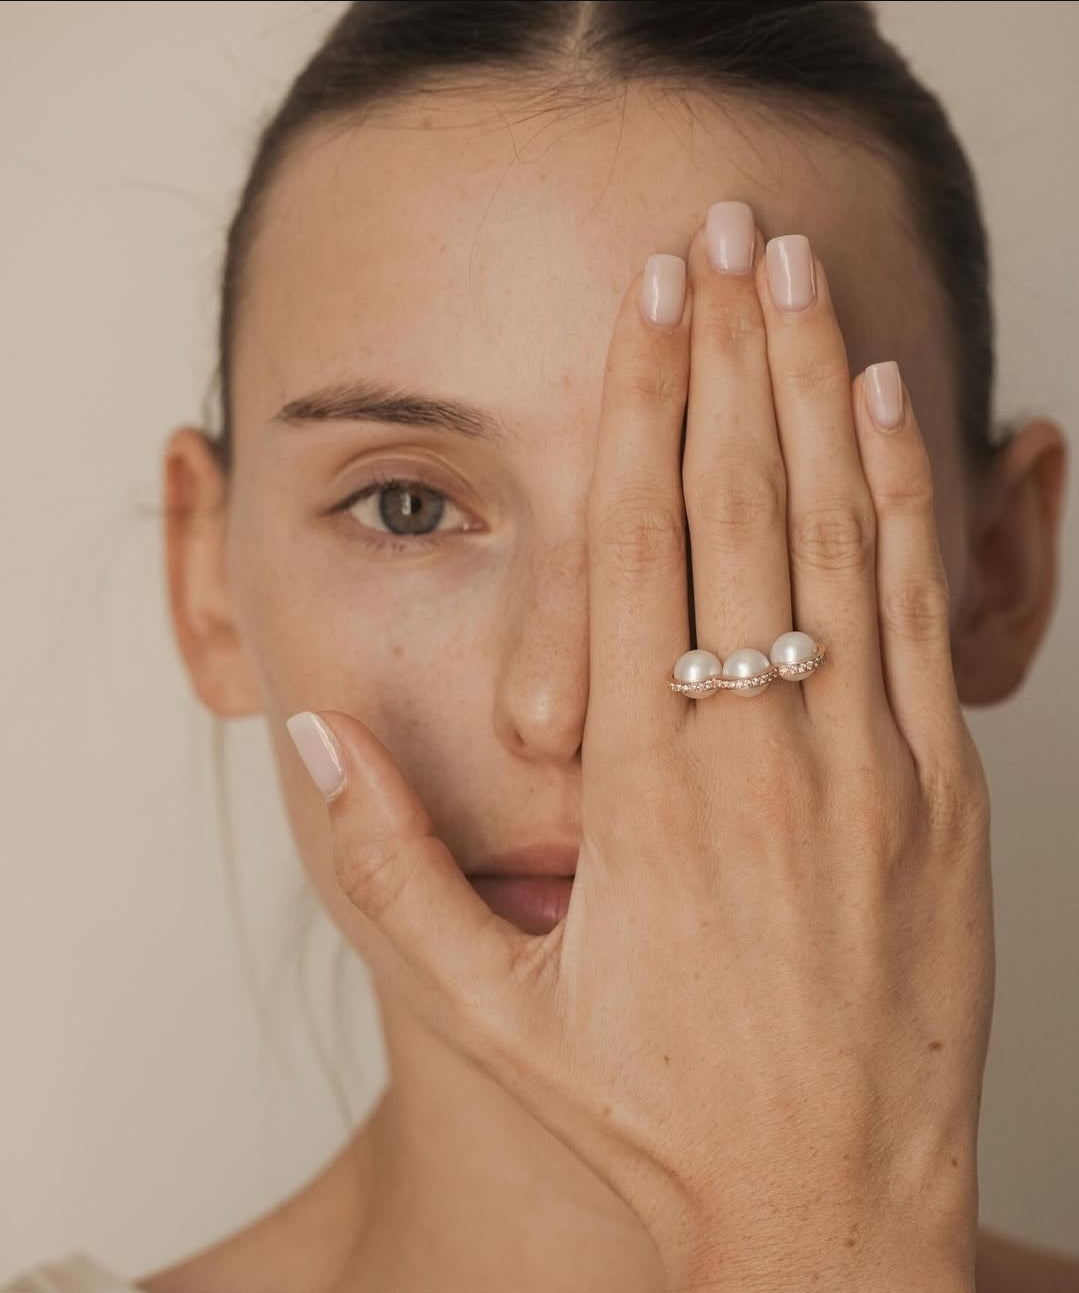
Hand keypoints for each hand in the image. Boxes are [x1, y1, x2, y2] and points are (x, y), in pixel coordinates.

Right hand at [285, 205, 993, 1292]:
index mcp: (647, 798)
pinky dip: (907, 502)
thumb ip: (388, 869)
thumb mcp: (488, 1013)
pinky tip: (890, 409)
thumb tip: (313, 741)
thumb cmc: (656, 1113)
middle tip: (723, 236)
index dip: (640, 415)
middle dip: (729, 358)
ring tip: (798, 278)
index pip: (640, 556)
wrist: (829, 1211)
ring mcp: (868, 774)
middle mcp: (761, 760)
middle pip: (741, 514)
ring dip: (815, 394)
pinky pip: (924, 620)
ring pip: (838, 542)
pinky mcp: (945, 801)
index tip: (641, 307)